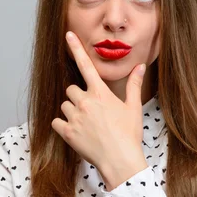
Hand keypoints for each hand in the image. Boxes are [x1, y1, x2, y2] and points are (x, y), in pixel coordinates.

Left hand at [51, 31, 145, 170]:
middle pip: (71, 90)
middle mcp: (85, 101)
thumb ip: (133, 85)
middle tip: (91, 111)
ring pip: (64, 105)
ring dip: (71, 112)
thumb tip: (140, 66)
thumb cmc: (129, 135)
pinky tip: (76, 133)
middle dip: (78, 97)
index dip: (76, 48)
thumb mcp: (133, 108)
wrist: (120, 161)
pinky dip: (63, 126)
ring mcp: (74, 117)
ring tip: (86, 125)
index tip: (68, 35)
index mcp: (100, 93)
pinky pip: (56, 121)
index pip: (86, 65)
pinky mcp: (67, 132)